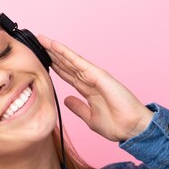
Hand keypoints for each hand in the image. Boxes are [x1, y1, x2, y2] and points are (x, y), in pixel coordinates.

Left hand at [37, 35, 153, 141]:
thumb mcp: (90, 118)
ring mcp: (95, 77)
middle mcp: (90, 81)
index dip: (54, 67)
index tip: (41, 60)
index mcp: (88, 90)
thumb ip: (78, 107)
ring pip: (71, 60)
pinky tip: (55, 46)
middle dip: (52, 55)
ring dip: (56, 50)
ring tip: (42, 40)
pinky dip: (67, 54)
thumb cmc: (116, 125)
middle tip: (37, 43)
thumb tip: (66, 100)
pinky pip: (80, 63)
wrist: (131, 129)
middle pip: (67, 65)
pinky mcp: (99, 76)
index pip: (67, 75)